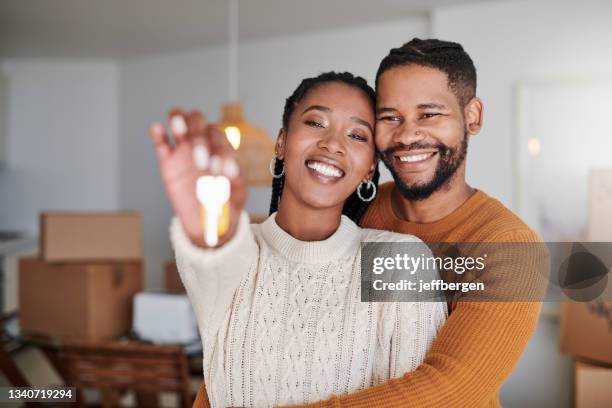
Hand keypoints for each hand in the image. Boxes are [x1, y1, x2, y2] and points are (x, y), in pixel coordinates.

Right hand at [149, 109, 246, 247]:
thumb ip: (235, 181)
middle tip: (200, 162)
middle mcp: (203, 144)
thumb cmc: (227, 203)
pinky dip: (157, 134)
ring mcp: (184, 150)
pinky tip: (157, 129)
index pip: (219, 136)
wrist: (208, 221)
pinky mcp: (168, 161)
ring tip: (179, 128)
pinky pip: (161, 143)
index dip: (219, 148)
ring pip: (179, 122)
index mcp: (221, 149)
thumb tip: (230, 170)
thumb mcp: (237, 194)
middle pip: (198, 122)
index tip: (221, 168)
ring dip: (179, 120)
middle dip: (199, 137)